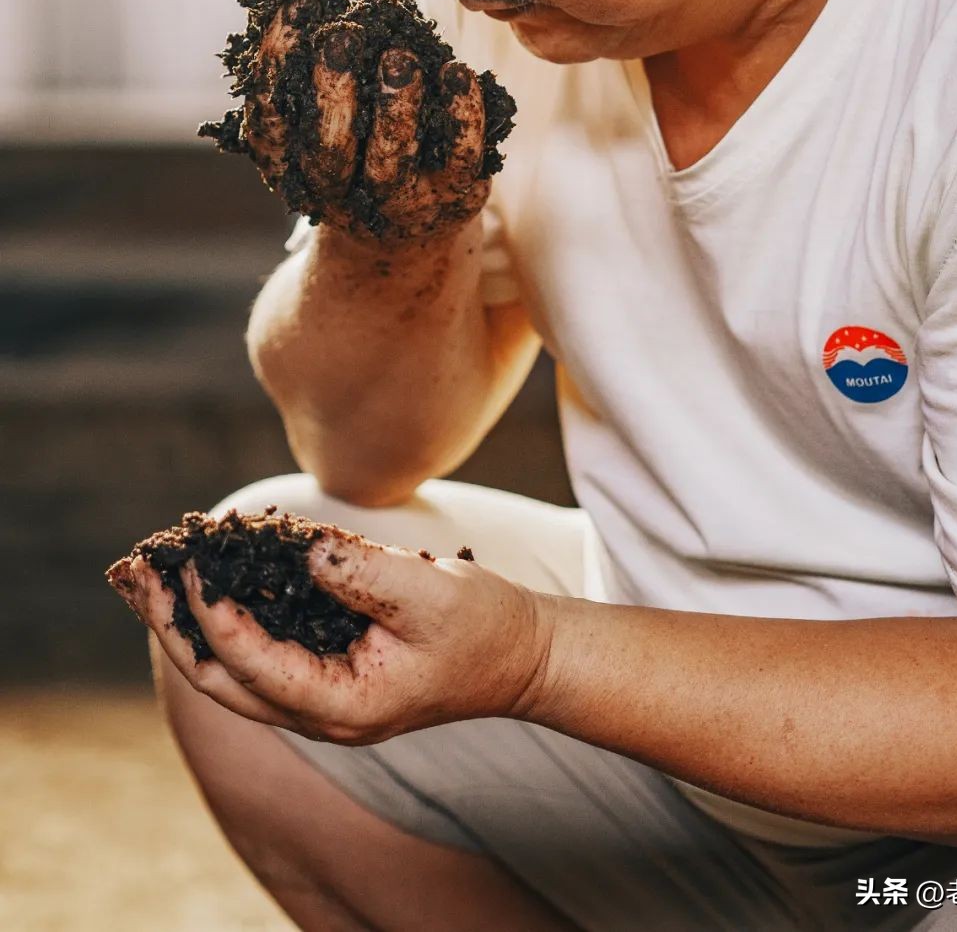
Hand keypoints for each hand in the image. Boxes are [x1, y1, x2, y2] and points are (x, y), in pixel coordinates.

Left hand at [129, 527, 554, 743]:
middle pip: (217, 678)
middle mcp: (318, 713)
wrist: (520, 656)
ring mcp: (317, 698)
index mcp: (343, 704)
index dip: (213, 613)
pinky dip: (217, 616)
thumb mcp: (433, 593)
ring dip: (181, 622)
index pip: (253, 664)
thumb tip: (302, 550)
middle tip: (129, 571)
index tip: (189, 563)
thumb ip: (366, 573)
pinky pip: (252, 652)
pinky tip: (199, 578)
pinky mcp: (322, 672)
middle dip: (167, 624)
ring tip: (142, 573)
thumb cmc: (484, 626)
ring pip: (226, 671)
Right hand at [244, 0, 489, 241]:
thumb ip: (311, 77)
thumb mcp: (320, 125)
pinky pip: (459, 157)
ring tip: (399, 57)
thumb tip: (300, 1)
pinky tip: (458, 73)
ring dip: (395, 106)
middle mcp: (340, 192)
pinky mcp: (453, 196)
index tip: (294, 5)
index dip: (276, 61)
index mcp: (293, 167)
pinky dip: (462, 116)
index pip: (270, 118)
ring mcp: (398, 201)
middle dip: (332, 92)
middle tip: (341, 36)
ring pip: (391, 159)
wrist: (406, 238)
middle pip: (328, 150)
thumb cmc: (356, 154)